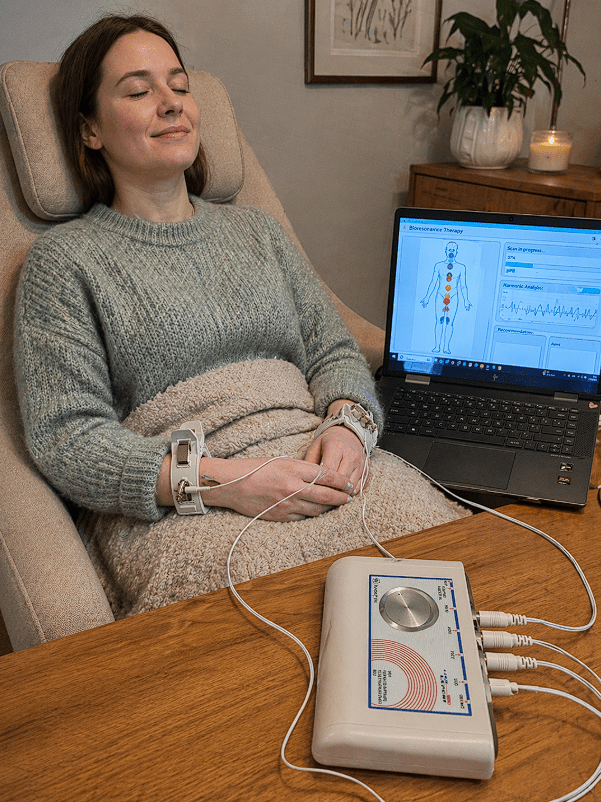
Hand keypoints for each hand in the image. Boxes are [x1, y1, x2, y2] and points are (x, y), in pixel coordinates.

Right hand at [198, 456, 353, 521]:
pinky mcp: (280, 516)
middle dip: (341, 498)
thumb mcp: (281, 461)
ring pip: (316, 509)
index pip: (326, 475)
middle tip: (349, 497)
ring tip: (335, 505)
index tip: (349, 483)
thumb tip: (322, 476)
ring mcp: (286, 504)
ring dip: (328, 508)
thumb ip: (302, 469)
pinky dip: (312, 515)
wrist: (232, 485)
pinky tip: (316, 512)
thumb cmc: (255, 469)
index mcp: (293, 469)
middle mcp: (292, 487)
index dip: (341, 481)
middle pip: (326, 495)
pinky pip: (303, 518)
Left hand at [304, 424, 366, 493]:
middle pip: (341, 481)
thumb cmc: (329, 442)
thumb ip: (309, 462)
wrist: (348, 434)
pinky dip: (350, 492)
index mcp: (336, 447)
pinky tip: (341, 492)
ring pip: (351, 486)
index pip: (328, 471)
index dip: (320, 483)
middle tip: (321, 495)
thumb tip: (306, 480)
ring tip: (331, 495)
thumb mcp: (315, 446)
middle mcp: (351, 455)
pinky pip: (359, 487)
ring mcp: (360, 463)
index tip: (313, 489)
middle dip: (331, 491)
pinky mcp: (366, 469)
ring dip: (341, 493)